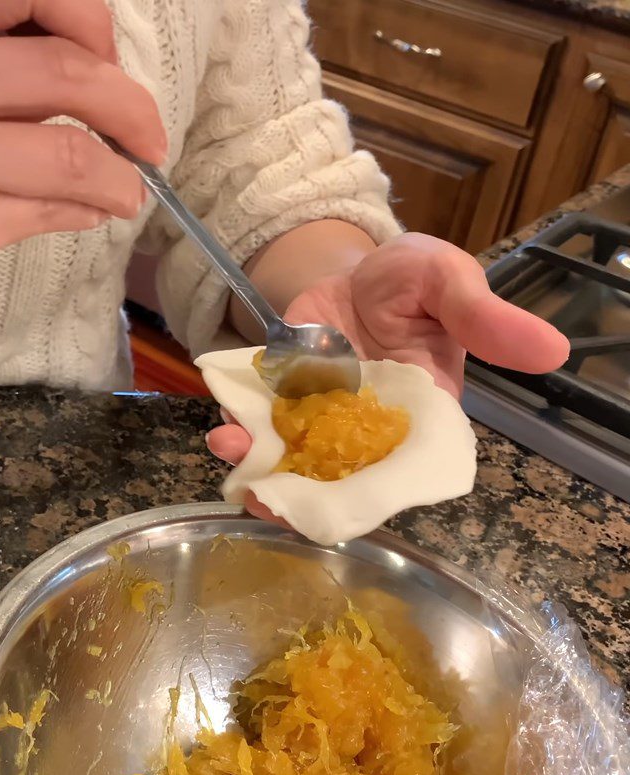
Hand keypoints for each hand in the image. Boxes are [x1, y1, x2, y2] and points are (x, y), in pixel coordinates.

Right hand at [0, 0, 165, 300]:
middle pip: (68, 72)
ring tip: (131, 187)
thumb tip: (62, 54)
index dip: (87, 18)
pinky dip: (84, 209)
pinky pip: (41, 213)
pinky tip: (92, 209)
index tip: (100, 51)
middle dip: (130, 104)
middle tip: (150, 134)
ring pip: (72, 156)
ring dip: (122, 175)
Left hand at [207, 232, 569, 519]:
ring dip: (263, 469)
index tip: (345, 505)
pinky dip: (243, 434)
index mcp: (419, 415)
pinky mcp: (284, 398)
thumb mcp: (448, 284)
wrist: (356, 265)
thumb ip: (483, 318)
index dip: (377, 493)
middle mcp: (368, 428)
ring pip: (294, 460)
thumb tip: (553, 350)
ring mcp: (321, 416)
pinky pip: (262, 427)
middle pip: (339, 478)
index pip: (403, 468)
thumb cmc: (411, 279)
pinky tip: (225, 431)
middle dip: (303, 494)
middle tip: (268, 498)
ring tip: (236, 459)